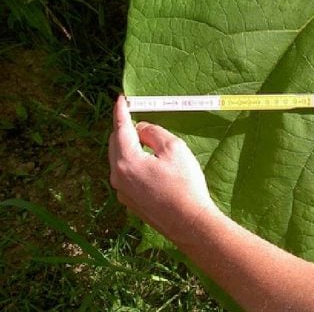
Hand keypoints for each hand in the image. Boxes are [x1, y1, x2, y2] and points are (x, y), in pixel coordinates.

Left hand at [109, 96, 217, 239]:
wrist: (189, 222)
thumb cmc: (184, 184)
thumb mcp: (174, 149)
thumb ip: (154, 133)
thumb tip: (142, 129)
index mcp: (126, 161)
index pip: (121, 129)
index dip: (121, 111)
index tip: (120, 99)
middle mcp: (118, 176)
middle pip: (115, 144)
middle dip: (123, 129)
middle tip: (136, 117)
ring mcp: (122, 192)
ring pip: (119, 160)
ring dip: (128, 146)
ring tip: (143, 140)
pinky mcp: (130, 202)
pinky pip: (125, 175)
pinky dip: (132, 163)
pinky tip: (148, 163)